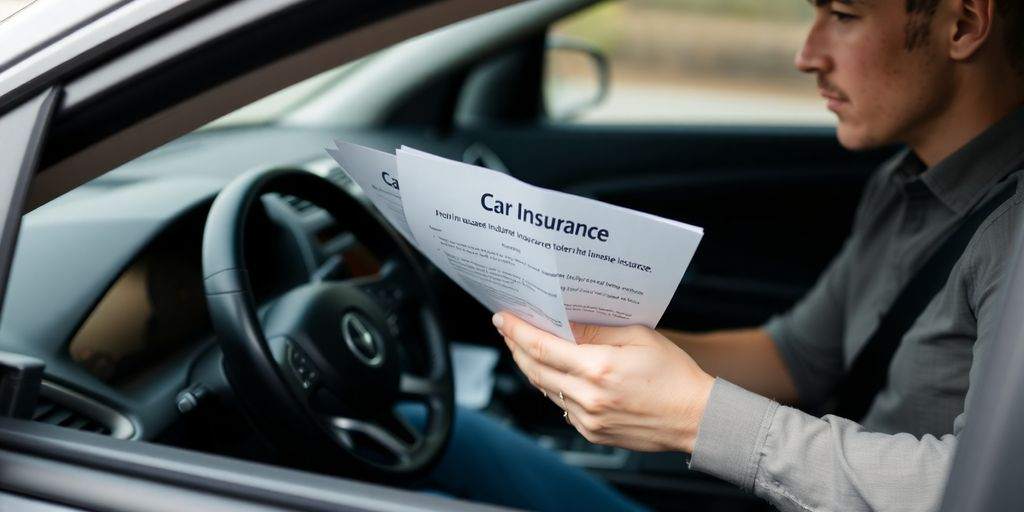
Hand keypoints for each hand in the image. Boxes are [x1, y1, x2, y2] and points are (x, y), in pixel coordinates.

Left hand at [494, 312, 713, 452]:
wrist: (695, 417)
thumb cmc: (673, 374)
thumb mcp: (638, 337)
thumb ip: (596, 330)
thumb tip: (565, 322)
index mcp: (598, 368)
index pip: (541, 347)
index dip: (517, 331)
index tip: (502, 319)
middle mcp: (588, 397)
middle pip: (534, 369)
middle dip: (516, 347)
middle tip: (509, 330)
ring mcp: (588, 418)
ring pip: (545, 389)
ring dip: (532, 367)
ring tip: (528, 347)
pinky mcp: (592, 432)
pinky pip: (561, 406)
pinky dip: (553, 387)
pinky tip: (556, 373)